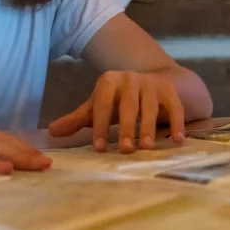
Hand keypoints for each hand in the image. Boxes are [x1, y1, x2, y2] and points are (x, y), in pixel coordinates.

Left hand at [48, 70, 184, 152]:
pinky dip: (177, 123)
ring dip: (149, 127)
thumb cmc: (119, 100)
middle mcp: (131, 78)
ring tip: (147, 147)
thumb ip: (77, 119)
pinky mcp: (170, 90)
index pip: (103, 104)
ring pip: (150, 107)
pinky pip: (175, 107)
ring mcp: (152, 83)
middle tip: (124, 150)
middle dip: (126, 128)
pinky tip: (178, 140)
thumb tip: (51, 132)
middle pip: (128, 105)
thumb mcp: (98, 107)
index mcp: (109, 81)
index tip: (98, 148)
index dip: (100, 125)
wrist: (152, 81)